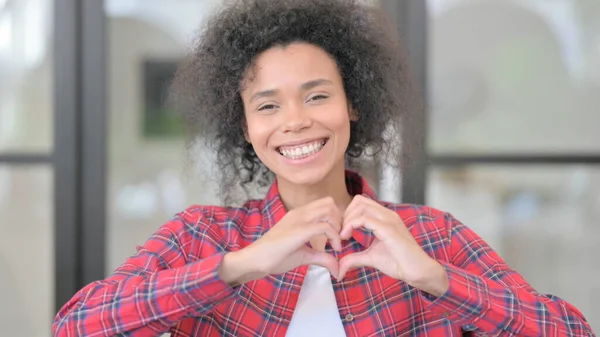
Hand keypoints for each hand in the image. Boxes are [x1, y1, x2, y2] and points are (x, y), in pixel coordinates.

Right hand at [219, 197, 341, 285]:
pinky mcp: (299, 230)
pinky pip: (324, 227)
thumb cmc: (275, 257)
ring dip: (338, 226)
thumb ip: (322, 257)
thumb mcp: (304, 255)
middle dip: (340, 220)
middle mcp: (300, 212)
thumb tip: (337, 269)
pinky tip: (333, 250)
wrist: (255, 260)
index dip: (336, 219)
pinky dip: (334, 237)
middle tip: (339, 238)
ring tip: (336, 244)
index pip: (325, 204)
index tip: (337, 237)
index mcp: (300, 215)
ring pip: (329, 210)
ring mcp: (299, 219)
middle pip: (329, 203)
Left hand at [337, 195, 447, 295]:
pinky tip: (346, 237)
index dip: (348, 214)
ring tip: (343, 235)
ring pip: (361, 206)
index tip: (342, 231)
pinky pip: (364, 219)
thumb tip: (339, 268)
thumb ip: (355, 258)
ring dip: (347, 219)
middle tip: (341, 232)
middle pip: (359, 200)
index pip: (361, 203)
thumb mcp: (371, 258)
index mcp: (385, 217)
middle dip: (346, 214)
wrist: (417, 271)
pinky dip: (350, 225)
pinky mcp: (388, 229)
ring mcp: (389, 220)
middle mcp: (387, 214)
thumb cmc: (399, 263)